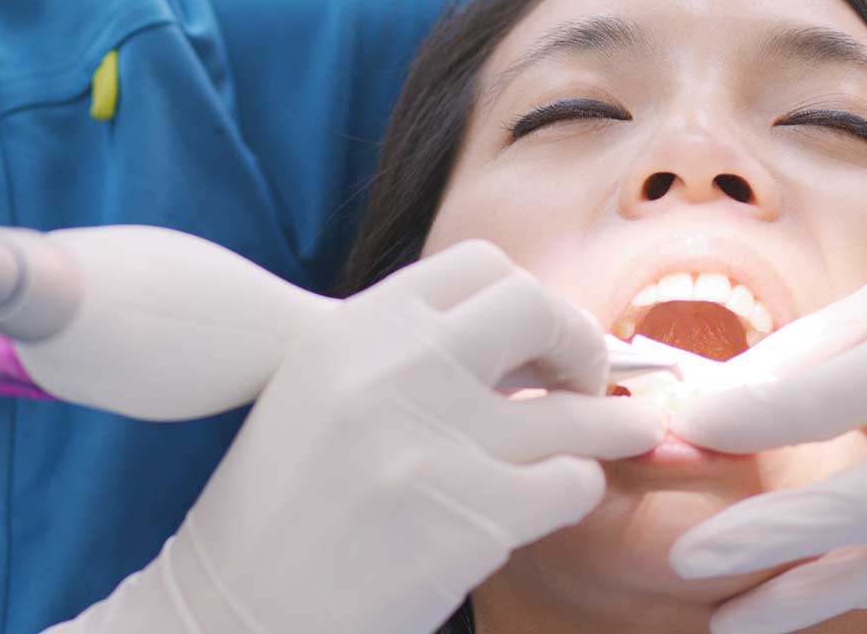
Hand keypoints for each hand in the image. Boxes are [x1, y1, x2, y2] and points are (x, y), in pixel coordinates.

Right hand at [48, 241, 665, 633]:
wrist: (232, 613)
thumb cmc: (275, 516)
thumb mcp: (316, 397)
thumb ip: (399, 359)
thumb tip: (514, 348)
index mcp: (350, 331)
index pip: (479, 267)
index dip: (529, 299)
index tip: (541, 338)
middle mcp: (394, 370)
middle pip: (535, 311)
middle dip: (579, 342)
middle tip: (590, 377)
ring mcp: (437, 441)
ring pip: (571, 412)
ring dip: (613, 424)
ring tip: (634, 432)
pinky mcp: (473, 516)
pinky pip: (571, 484)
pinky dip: (578, 490)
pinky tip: (563, 498)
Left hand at [664, 104, 866, 631]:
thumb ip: (813, 351)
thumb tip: (713, 406)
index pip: (822, 398)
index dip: (742, 420)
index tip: (679, 430)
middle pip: (860, 505)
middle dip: (763, 542)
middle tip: (686, 562)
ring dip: (815, 597)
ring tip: (737, 616)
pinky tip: (822, 592)